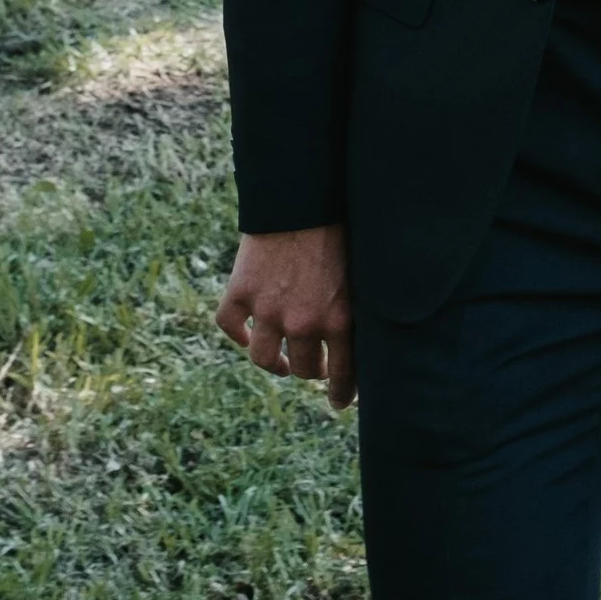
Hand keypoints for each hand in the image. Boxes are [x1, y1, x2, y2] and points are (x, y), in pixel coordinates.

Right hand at [218, 224, 356, 407]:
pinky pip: (231, 327)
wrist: (303, 198)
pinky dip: (239, 333)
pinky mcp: (241, 292)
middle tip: (313, 367)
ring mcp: (268, 311)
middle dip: (310, 371)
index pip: (343, 375)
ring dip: (275, 363)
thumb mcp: (363, 274)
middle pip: (304, 369)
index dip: (340, 393)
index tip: (337, 402)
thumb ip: (359, 308)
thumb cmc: (342, 230)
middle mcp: (304, 323)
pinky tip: (249, 334)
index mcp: (342, 320)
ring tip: (282, 362)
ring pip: (265, 358)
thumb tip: (369, 339)